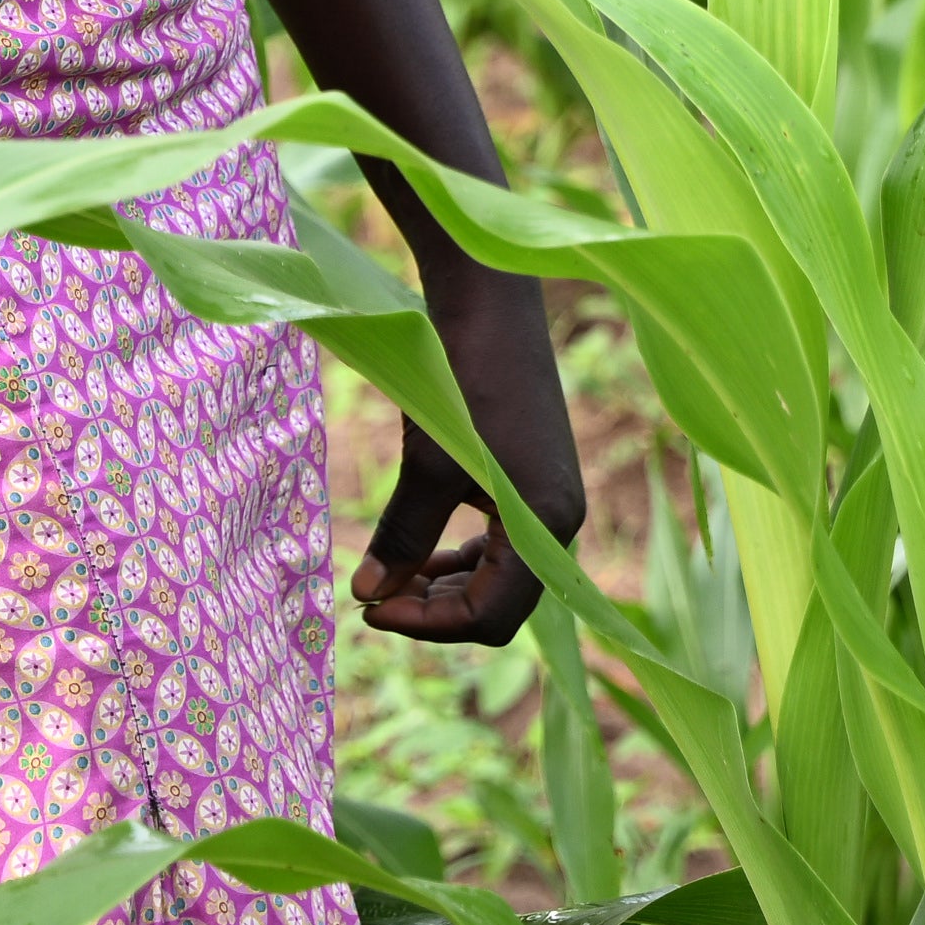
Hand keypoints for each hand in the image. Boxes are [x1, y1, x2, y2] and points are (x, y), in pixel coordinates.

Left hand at [351, 269, 584, 648]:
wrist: (491, 299)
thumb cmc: (463, 377)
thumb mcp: (429, 463)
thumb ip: (404, 534)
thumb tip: (366, 595)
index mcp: (547, 524)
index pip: (492, 616)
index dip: (429, 624)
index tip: (369, 608)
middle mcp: (558, 520)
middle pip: (499, 604)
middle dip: (435, 609)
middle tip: (373, 596)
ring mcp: (548, 499)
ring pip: (498, 576)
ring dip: (444, 585)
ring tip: (390, 577)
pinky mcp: (530, 478)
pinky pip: (499, 543)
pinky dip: (457, 554)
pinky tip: (418, 546)